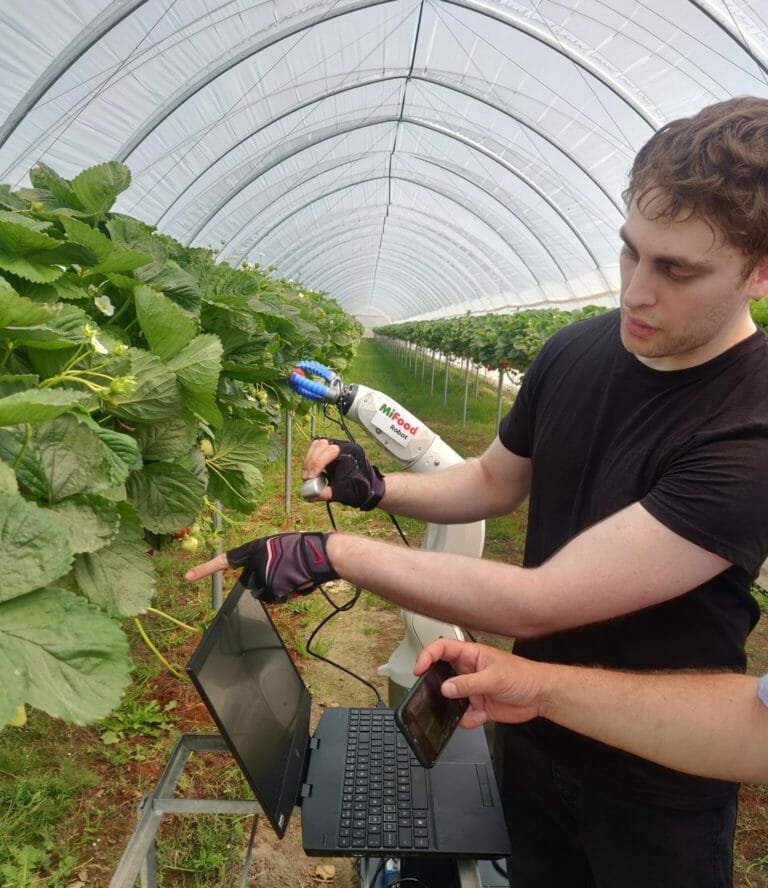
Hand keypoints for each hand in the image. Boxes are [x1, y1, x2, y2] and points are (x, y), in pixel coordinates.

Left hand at [184, 532, 337, 602]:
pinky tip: (296, 583)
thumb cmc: (304, 548)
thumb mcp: (278, 546)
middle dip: (263, 581)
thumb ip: (264, 557)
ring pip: (262, 592)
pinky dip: (284, 595)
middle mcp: (255, 562)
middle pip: (249, 581)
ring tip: (292, 576)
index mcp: (255, 548)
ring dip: (275, 589)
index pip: (225, 560)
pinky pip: (274, 599)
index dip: (205, 569)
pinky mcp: (273, 588)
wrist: (321, 553)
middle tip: (283, 571)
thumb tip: (257, 574)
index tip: (188, 577)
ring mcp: (263, 576)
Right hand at [302, 438, 384, 509]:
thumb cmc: (360, 489)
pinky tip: (311, 473)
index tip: (311, 477)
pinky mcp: (330, 452)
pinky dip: (310, 460)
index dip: (317, 462)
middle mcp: (344, 446)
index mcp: (352, 452)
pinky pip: (316, 450)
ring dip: (309, 460)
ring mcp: (336, 448)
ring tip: (307, 476)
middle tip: (306, 477)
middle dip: (311, 461)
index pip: (331, 450)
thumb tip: (310, 495)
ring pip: (316, 445)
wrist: (369, 488)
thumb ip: (327, 494)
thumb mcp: (344, 493)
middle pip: (321, 444)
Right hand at [414, 638, 547, 727]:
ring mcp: (472, 690)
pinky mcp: (479, 707)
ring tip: (453, 709)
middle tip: (427, 692)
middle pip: (442, 674)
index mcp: (471, 655)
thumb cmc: (523, 676)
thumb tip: (446, 688)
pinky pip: (464, 715)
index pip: (442, 649)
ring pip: (450, 697)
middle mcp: (468, 671)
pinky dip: (466, 719)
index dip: (427, 655)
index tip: (419, 668)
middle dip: (434, 683)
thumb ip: (468, 684)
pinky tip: (476, 717)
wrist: (541, 696)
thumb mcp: (494, 677)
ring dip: (449, 705)